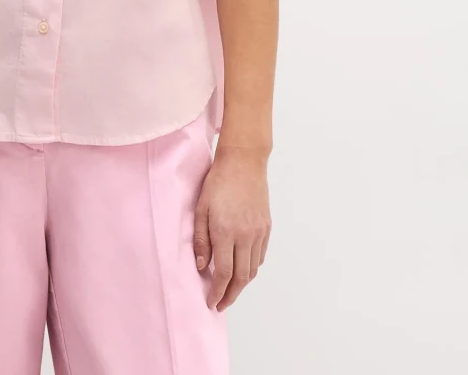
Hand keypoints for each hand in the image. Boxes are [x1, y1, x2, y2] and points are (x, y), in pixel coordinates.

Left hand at [193, 147, 271, 310]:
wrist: (244, 162)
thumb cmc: (218, 182)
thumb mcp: (201, 208)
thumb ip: (201, 239)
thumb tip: (202, 266)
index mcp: (226, 232)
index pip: (223, 273)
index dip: (217, 292)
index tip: (211, 303)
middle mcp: (245, 236)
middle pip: (241, 277)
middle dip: (230, 295)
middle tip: (221, 304)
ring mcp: (258, 232)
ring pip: (252, 269)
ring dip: (242, 284)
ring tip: (230, 290)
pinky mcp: (267, 227)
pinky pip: (260, 256)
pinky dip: (252, 268)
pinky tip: (243, 269)